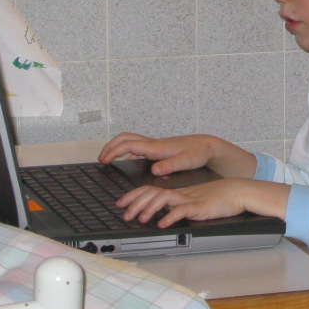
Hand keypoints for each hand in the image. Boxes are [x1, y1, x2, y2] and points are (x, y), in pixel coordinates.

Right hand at [98, 133, 219, 176]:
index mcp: (156, 147)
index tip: (104, 161)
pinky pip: (137, 145)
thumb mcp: (185, 162)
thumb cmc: (198, 153)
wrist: (207, 146)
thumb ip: (170, 166)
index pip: (129, 145)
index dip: (114, 152)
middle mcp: (154, 144)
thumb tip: (155, 170)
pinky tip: (126, 160)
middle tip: (101, 158)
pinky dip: (126, 150)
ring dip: (117, 146)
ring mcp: (156, 145)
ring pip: (131, 140)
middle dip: (110, 146)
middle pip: (125, 138)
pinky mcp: (159, 148)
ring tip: (108, 158)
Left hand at [117, 178, 289, 228]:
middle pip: (152, 193)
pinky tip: (163, 224)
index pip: (150, 189)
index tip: (120, 203)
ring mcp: (190, 199)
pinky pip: (183, 211)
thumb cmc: (218, 198)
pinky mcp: (200, 206)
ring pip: (164, 199)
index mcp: (178, 192)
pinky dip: (171, 217)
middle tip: (125, 215)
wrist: (237, 191)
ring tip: (141, 219)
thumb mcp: (194, 201)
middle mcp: (180, 194)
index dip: (133, 195)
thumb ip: (179, 206)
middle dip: (135, 203)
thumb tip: (162, 216)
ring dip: (149, 209)